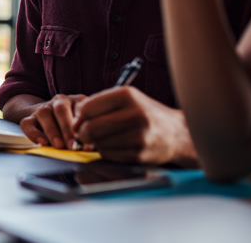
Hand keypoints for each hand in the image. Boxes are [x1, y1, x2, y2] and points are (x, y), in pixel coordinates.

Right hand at [18, 94, 85, 148]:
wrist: (54, 119)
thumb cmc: (75, 127)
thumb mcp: (85, 126)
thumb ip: (86, 133)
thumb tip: (87, 146)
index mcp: (77, 101)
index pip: (80, 106)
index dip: (83, 122)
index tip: (86, 137)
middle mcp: (60, 101)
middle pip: (61, 108)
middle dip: (67, 128)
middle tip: (72, 145)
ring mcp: (44, 108)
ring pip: (43, 113)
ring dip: (52, 131)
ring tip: (59, 146)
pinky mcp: (30, 118)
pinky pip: (27, 123)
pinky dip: (33, 133)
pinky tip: (42, 143)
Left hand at [73, 86, 192, 164]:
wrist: (175, 133)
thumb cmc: (143, 113)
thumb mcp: (124, 99)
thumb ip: (98, 105)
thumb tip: (74, 123)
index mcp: (127, 95)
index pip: (87, 108)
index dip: (79, 116)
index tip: (82, 119)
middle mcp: (135, 114)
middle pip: (90, 128)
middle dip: (84, 133)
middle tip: (87, 133)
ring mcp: (139, 136)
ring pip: (99, 144)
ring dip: (98, 143)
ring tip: (110, 137)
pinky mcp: (140, 154)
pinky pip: (109, 156)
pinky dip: (108, 152)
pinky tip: (119, 146)